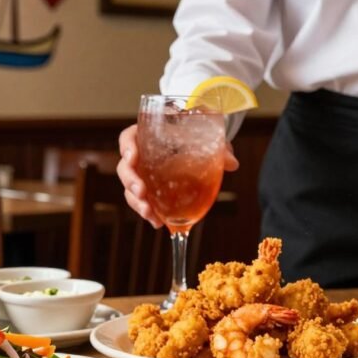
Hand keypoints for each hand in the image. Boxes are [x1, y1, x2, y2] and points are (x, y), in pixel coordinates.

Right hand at [117, 124, 239, 228]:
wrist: (201, 145)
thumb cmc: (199, 135)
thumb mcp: (209, 137)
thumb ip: (219, 147)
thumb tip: (232, 163)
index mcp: (149, 135)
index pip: (129, 137)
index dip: (126, 147)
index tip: (132, 157)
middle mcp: (142, 155)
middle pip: (125, 167)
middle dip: (130, 181)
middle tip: (141, 192)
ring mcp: (145, 175)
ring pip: (131, 189)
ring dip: (137, 203)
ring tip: (149, 213)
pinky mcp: (152, 191)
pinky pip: (144, 203)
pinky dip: (150, 213)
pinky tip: (158, 223)